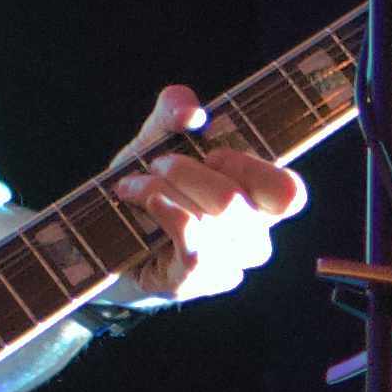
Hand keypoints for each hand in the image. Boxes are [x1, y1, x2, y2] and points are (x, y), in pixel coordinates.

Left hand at [103, 86, 305, 306]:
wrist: (103, 239)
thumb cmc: (146, 187)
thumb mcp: (158, 138)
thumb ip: (175, 109)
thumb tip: (193, 113)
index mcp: (257, 200)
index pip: (288, 193)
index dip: (250, 168)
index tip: (211, 153)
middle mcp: (250, 237)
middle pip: (236, 203)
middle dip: (186, 172)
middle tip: (156, 164)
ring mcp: (225, 265)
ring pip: (210, 223)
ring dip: (162, 192)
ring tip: (133, 186)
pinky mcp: (194, 283)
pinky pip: (194, 248)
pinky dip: (167, 216)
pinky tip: (146, 204)